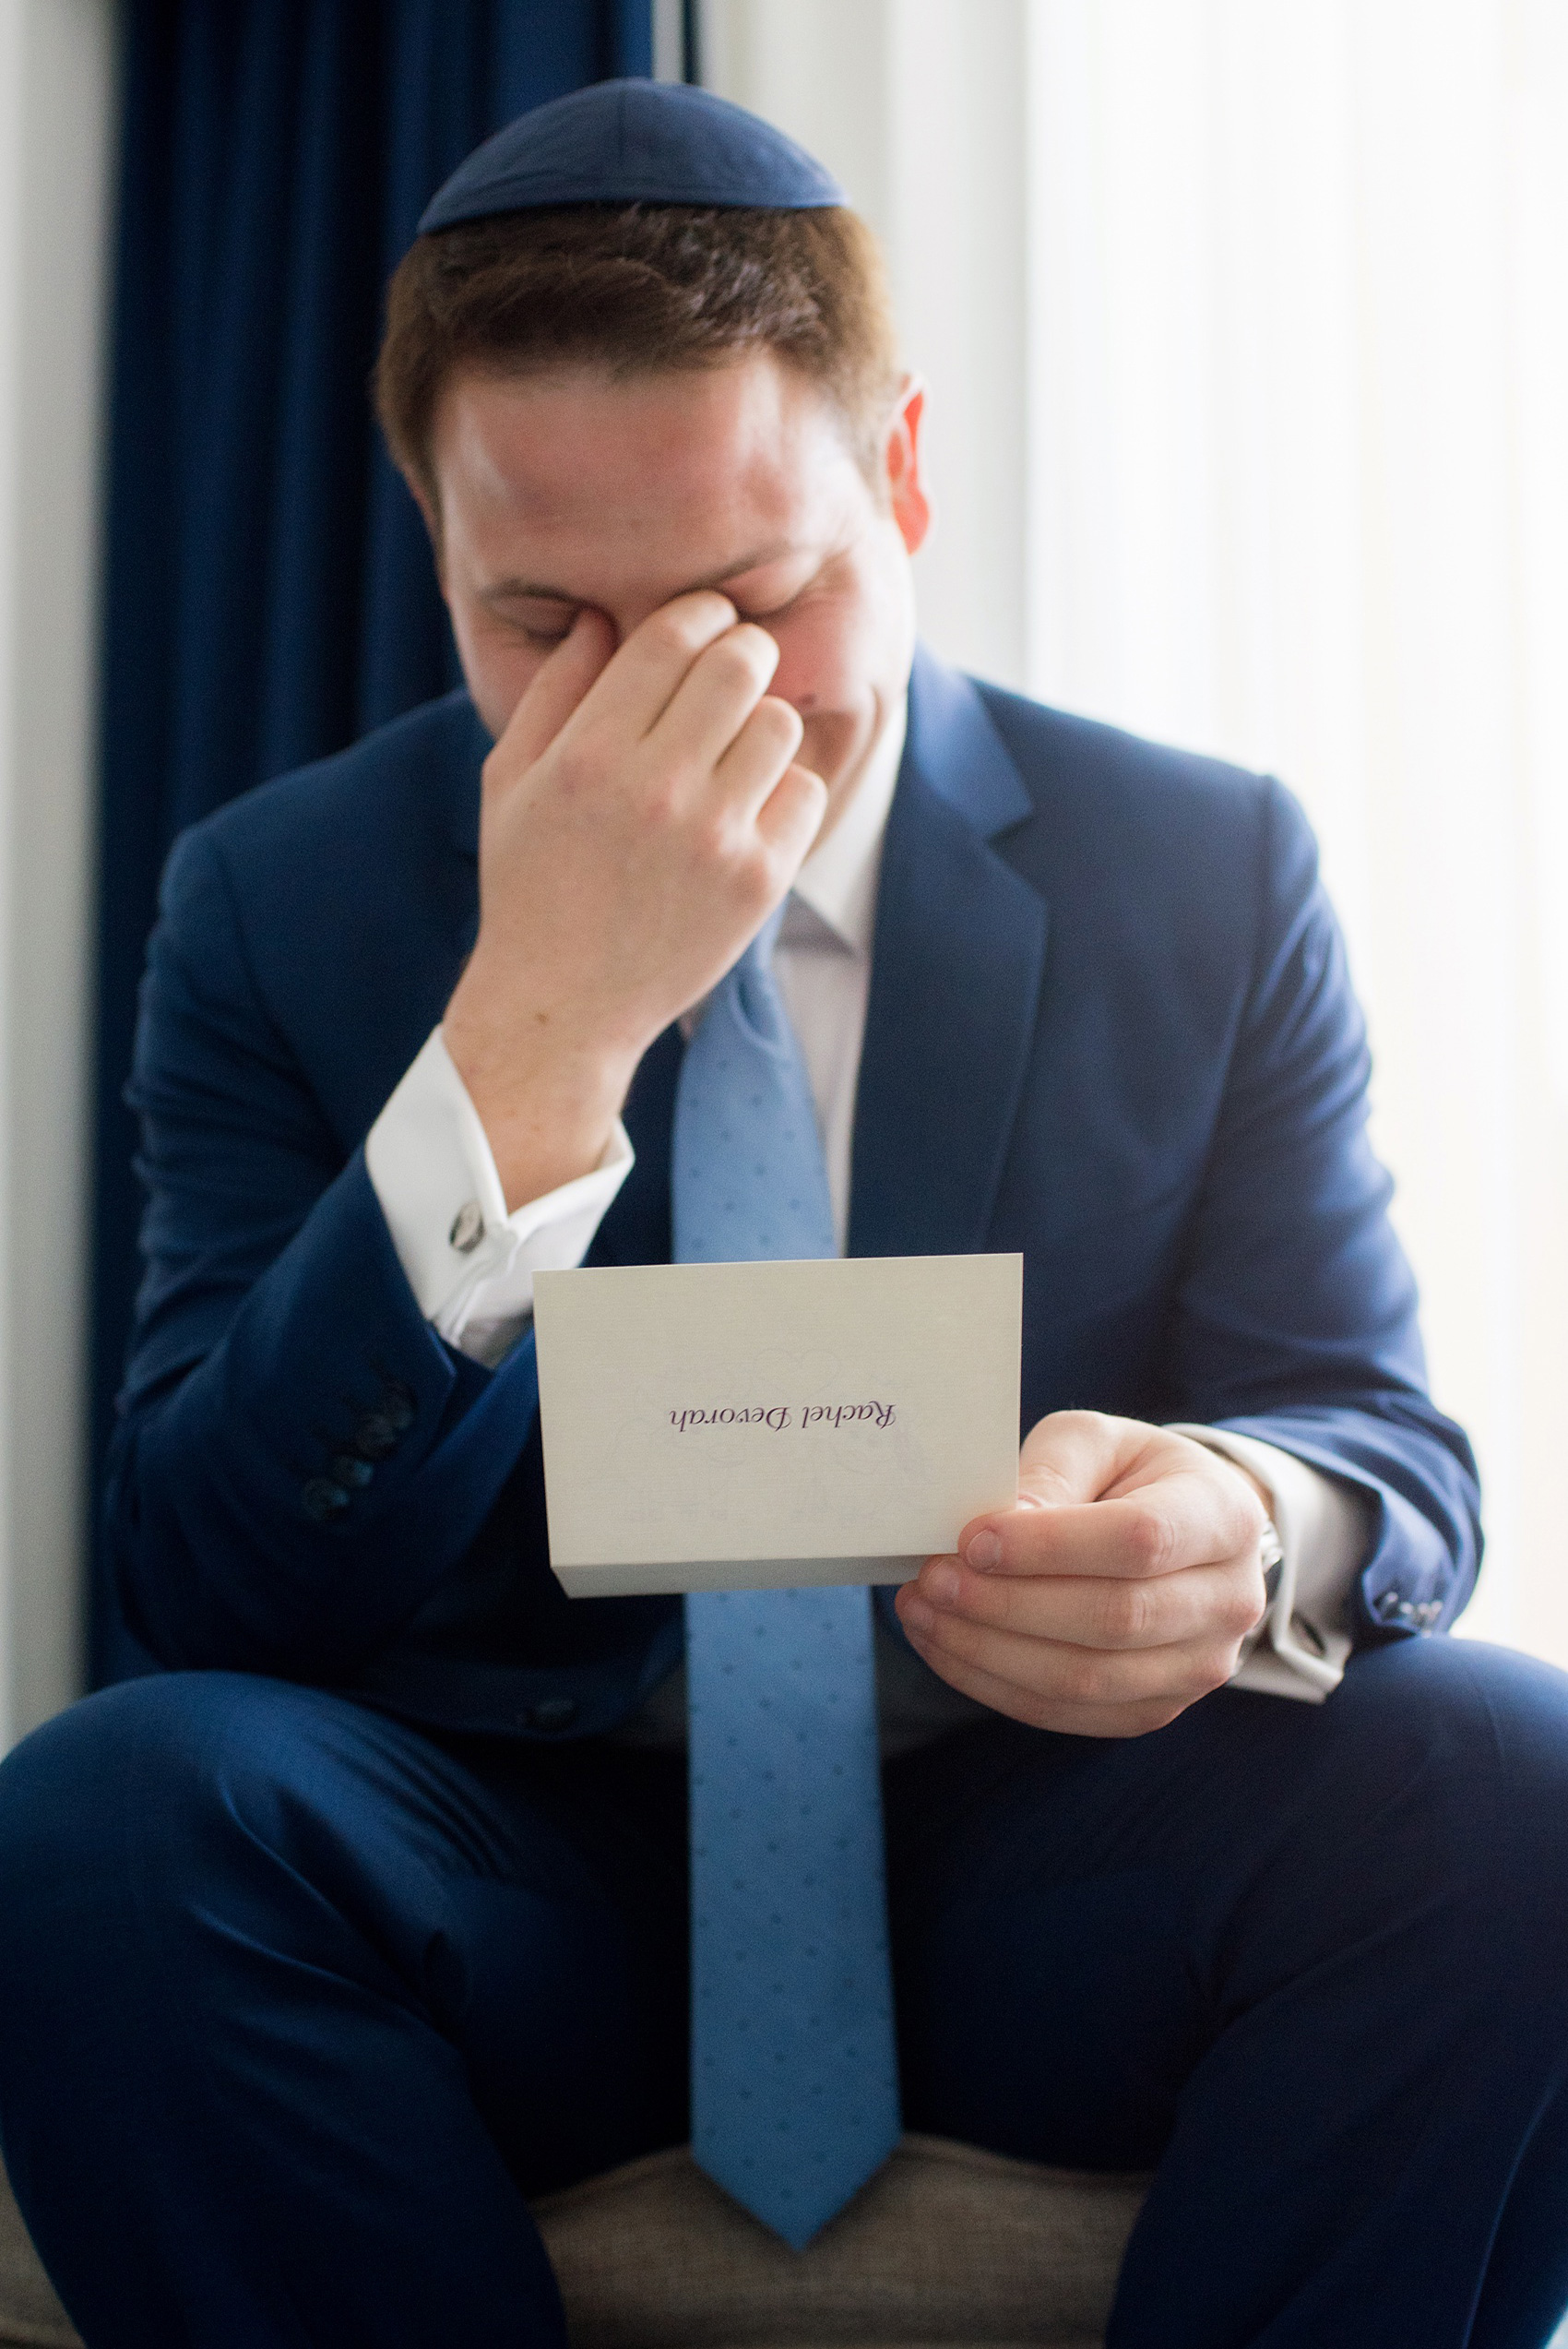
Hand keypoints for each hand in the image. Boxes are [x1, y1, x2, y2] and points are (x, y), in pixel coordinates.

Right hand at [443, 593, 825, 1207]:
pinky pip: (805, 791)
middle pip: (740, 664)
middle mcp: (656, 789)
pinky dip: (784, 789)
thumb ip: (555, 692)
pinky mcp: (758, 881)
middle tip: (734, 669)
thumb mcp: (512, 781)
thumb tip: (600, 617)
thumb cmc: (530, 885)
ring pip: (779, 722)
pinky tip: (748, 806)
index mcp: (590, 755)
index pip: (674, 635)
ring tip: (734, 750)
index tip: (706, 623)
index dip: (701, 613)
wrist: (563, 1006)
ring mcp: (714, 837)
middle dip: (742, 652)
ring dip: (761, 723)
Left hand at [894, 1411, 1269, 1736]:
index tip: (972, 1539)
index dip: (1051, 1547)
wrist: (1179, 1531)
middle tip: (931, 1578)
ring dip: (988, 1651)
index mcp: (1222, 1516)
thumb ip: (1052, 1474)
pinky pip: (1068, 1713)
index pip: (1140, 1540)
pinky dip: (995, 1685)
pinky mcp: (1155, 1709)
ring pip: (1086, 1680)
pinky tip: (947, 1646)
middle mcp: (1229, 1601)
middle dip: (1006, 1604)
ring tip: (923, 1612)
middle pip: (1113, 1619)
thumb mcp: (1095, 1442)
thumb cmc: (1128, 1475)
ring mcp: (1199, 1667)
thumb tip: (999, 1530)